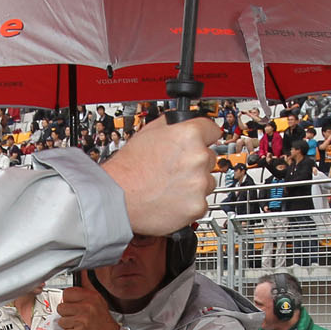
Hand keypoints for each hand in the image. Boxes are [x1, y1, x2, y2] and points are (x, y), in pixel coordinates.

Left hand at [54, 283, 119, 329]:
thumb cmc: (102, 319)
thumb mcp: (98, 298)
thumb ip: (86, 285)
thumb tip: (82, 271)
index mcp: (90, 297)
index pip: (66, 293)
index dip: (68, 300)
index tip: (73, 304)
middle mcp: (86, 308)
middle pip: (61, 307)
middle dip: (66, 313)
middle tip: (76, 316)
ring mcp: (82, 321)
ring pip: (61, 321)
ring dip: (68, 324)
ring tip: (78, 324)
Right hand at [103, 115, 219, 236]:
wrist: (117, 198)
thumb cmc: (128, 168)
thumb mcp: (149, 132)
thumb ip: (174, 125)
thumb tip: (184, 123)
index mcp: (189, 135)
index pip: (213, 130)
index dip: (205, 137)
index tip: (202, 142)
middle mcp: (198, 158)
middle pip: (210, 158)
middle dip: (195, 163)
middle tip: (174, 169)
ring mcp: (200, 184)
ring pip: (207, 182)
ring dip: (194, 184)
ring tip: (169, 186)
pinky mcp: (198, 206)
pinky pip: (201, 203)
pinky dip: (189, 204)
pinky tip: (171, 199)